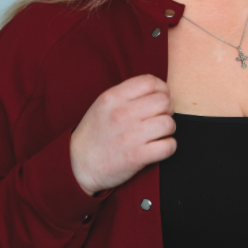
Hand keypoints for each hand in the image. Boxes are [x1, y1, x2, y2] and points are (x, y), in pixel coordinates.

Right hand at [69, 74, 176, 195]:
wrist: (79, 165)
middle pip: (164, 101)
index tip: (161, 98)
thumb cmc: (95, 135)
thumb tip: (159, 91)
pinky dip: (169, 147)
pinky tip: (159, 147)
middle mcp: (122, 114)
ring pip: (169, 123)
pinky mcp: (137, 156)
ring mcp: (131, 135)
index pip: (150, 82)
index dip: (162, 89)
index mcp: (112, 97)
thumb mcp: (103, 105)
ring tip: (159, 134)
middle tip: (160, 118)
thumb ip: (127, 95)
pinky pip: (169, 146)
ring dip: (168, 130)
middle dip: (167, 110)